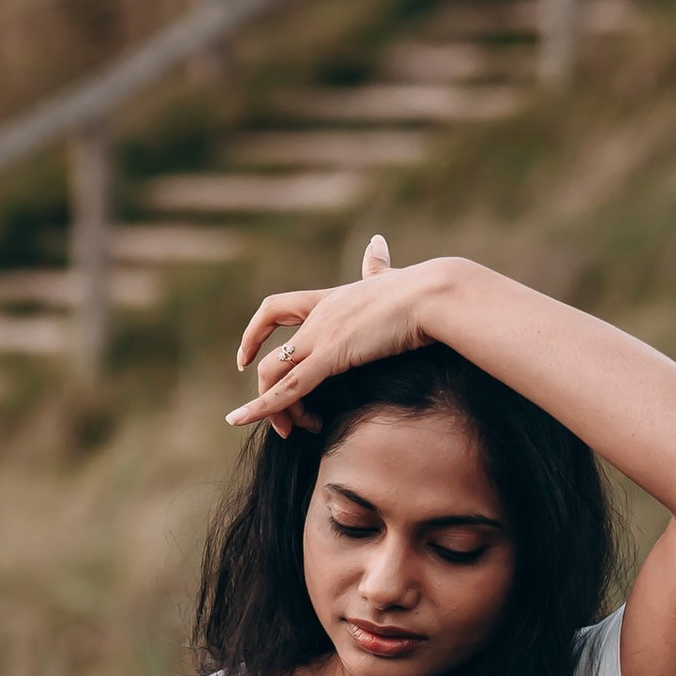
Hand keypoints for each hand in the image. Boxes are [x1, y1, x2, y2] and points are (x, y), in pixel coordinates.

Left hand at [229, 238, 463, 436]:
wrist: (433, 295)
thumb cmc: (422, 290)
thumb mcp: (392, 280)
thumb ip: (379, 268)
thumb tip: (377, 243)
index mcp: (329, 299)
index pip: (276, 307)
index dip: (255, 332)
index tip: (244, 357)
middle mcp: (318, 317)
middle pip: (272, 355)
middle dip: (266, 390)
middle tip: (283, 420)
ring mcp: (322, 335)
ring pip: (274, 374)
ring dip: (271, 407)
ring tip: (289, 431)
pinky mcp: (332, 356)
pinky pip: (288, 387)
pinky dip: (263, 406)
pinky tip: (243, 420)